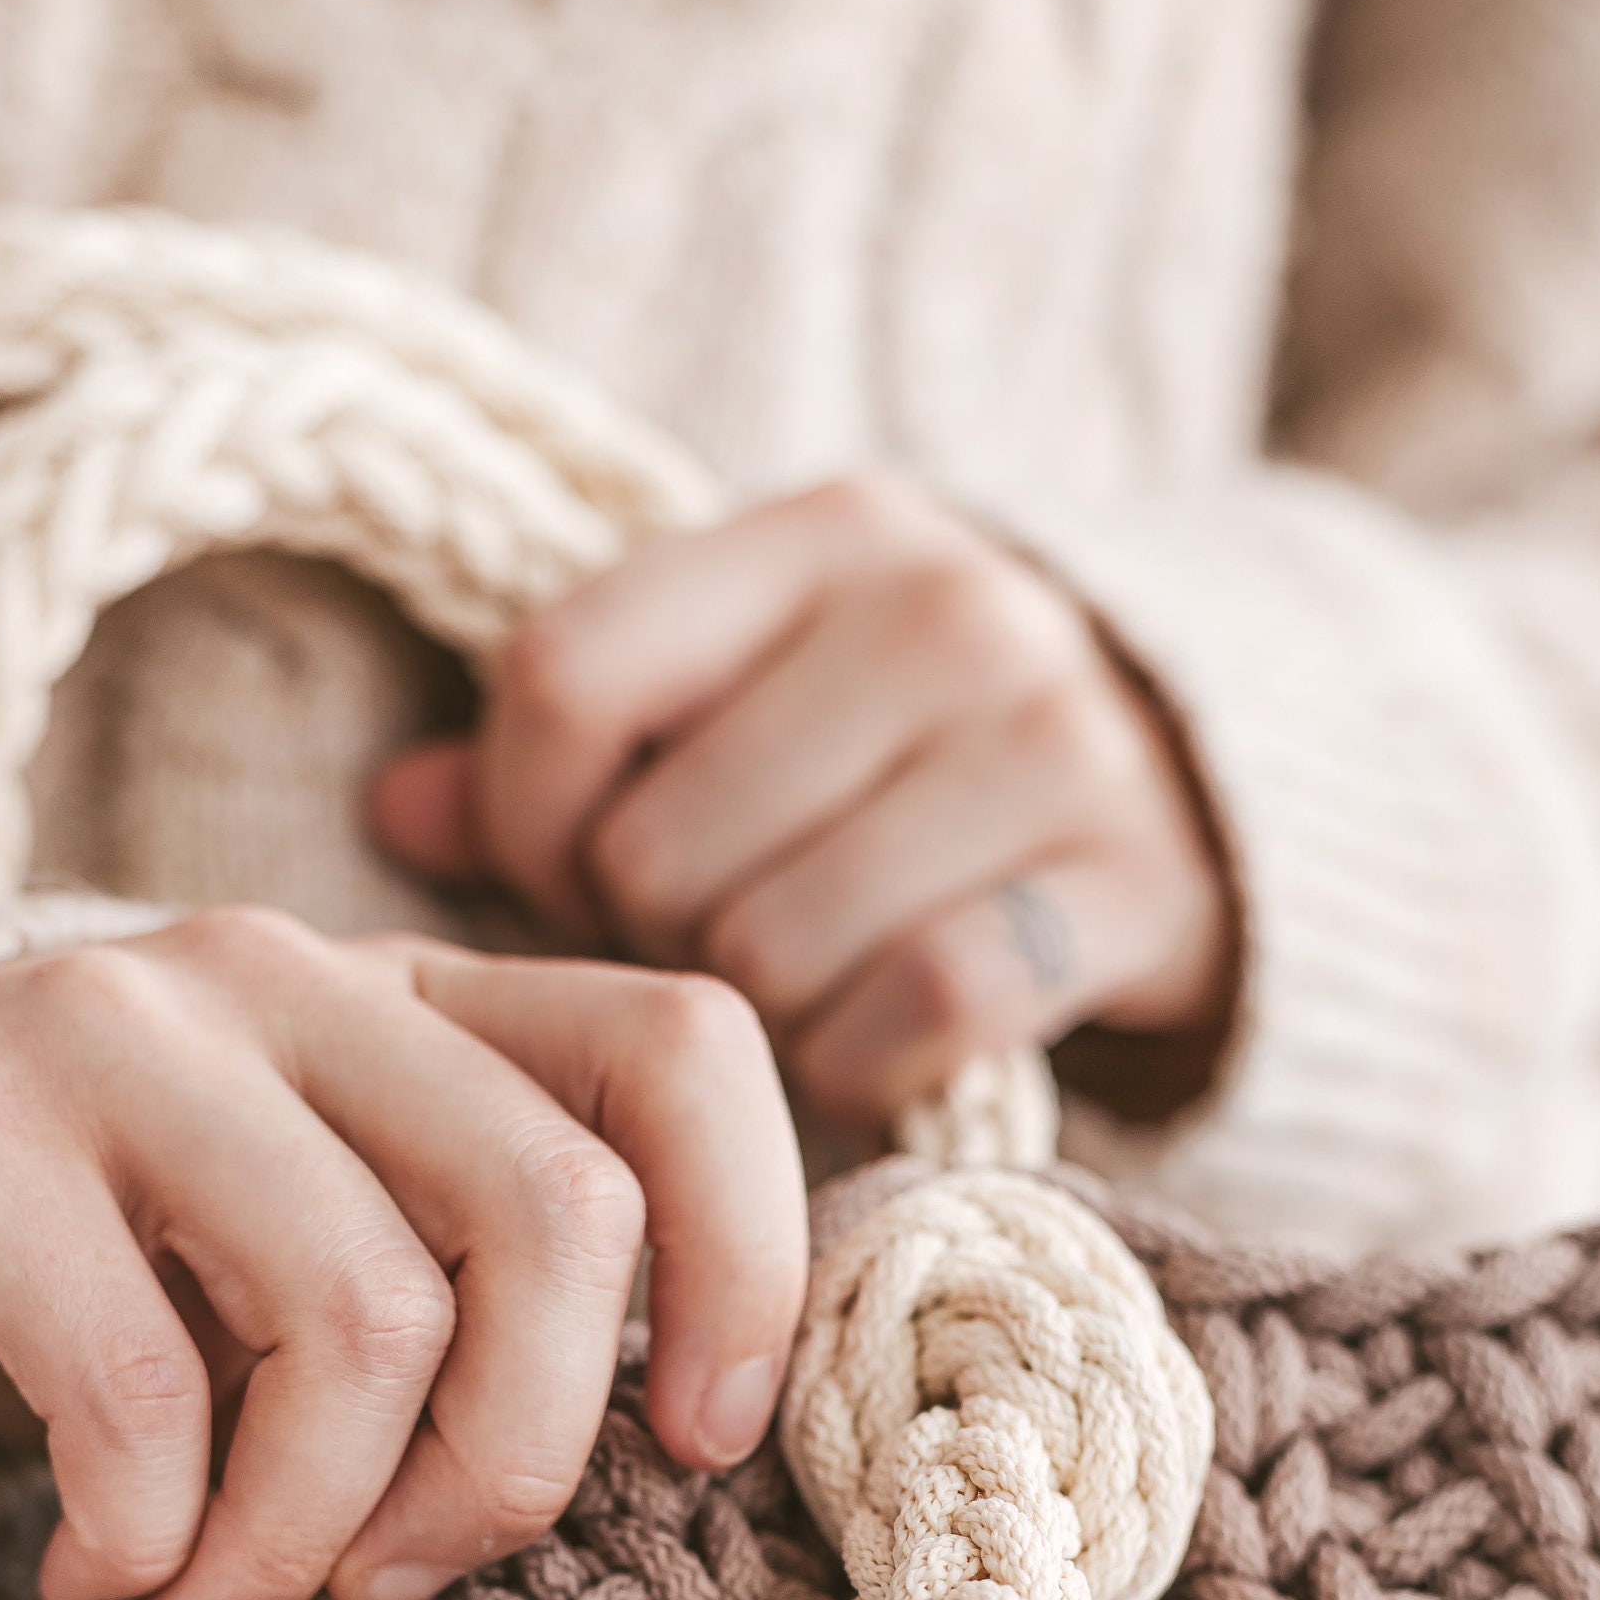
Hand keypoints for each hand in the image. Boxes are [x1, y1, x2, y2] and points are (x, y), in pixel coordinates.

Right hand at [0, 911, 804, 1599]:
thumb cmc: (133, 1252)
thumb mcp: (337, 1243)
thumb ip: (488, 1293)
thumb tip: (683, 1455)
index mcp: (431, 999)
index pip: (679, 1050)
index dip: (743, 1254)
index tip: (702, 1442)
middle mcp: (298, 978)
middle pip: (550, 1212)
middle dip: (512, 1463)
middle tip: (404, 1585)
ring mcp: (126, 1031)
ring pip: (361, 1314)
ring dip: (307, 1538)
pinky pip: (135, 1387)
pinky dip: (145, 1539)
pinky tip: (101, 1577)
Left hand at [371, 475, 1232, 1126]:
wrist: (1208, 788)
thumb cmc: (917, 752)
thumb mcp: (757, 688)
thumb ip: (578, 742)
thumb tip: (390, 815)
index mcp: (821, 532)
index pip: (563, 679)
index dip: (525, 820)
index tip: (569, 873)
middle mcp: (944, 608)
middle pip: (657, 850)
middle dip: (657, 935)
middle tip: (716, 938)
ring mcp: (1052, 743)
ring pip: (771, 950)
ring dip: (760, 1015)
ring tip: (803, 981)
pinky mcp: (1127, 888)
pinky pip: (909, 1019)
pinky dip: (862, 1068)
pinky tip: (874, 1045)